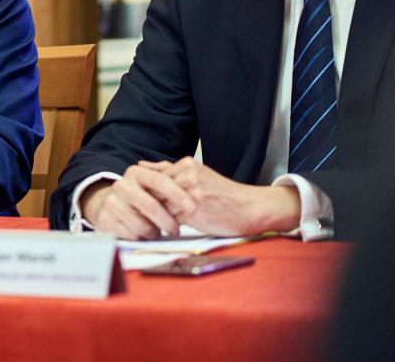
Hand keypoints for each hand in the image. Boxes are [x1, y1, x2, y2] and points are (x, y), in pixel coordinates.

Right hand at [79, 164, 195, 239]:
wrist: (105, 204)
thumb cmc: (137, 196)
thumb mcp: (149, 184)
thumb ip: (169, 182)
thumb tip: (193, 181)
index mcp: (136, 173)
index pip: (159, 180)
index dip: (177, 194)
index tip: (192, 207)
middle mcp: (122, 185)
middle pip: (150, 205)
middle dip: (168, 220)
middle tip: (176, 230)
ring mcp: (111, 202)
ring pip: (141, 224)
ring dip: (154, 233)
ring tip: (157, 232)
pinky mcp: (105, 219)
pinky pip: (130, 235)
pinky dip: (140, 238)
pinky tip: (142, 234)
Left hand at [137, 158, 299, 236]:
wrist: (252, 208)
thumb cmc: (223, 197)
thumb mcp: (197, 176)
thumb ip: (169, 172)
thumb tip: (142, 166)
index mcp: (186, 164)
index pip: (152, 177)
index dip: (146, 194)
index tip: (142, 203)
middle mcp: (187, 173)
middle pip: (152, 189)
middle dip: (148, 205)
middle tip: (147, 216)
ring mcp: (190, 189)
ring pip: (159, 203)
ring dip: (157, 216)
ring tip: (159, 223)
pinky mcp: (195, 207)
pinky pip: (171, 217)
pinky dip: (168, 225)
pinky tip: (173, 229)